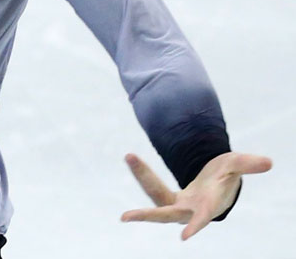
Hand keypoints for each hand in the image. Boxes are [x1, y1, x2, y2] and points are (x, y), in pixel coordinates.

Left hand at [121, 151, 272, 239]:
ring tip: (129, 156)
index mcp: (210, 206)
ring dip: (142, 175)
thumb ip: (248, 165)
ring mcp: (177, 205)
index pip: (203, 217)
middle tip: (125, 216)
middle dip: (148, 216)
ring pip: (155, 193)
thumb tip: (268, 162)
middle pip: (166, 214)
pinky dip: (142, 172)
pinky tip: (131, 158)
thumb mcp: (236, 166)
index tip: (185, 237)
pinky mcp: (167, 197)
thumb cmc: (227, 176)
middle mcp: (190, 210)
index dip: (196, 226)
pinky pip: (152, 184)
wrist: (217, 181)